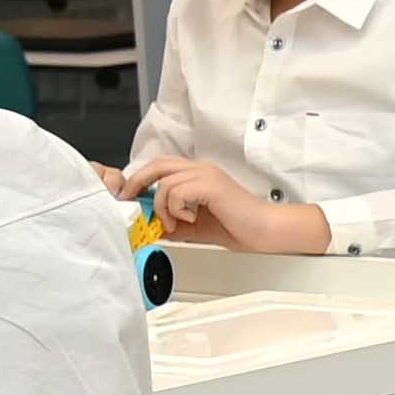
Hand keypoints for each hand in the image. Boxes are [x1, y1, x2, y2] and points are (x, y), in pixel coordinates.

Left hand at [131, 160, 329, 250]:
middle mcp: (200, 169)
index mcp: (197, 174)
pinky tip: (189, 219)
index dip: (140, 178)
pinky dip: (176, 209)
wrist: (264, 230)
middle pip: (157, 164)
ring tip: (174, 223)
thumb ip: (173, 221)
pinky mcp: (210, 185)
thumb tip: (150, 226)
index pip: (160, 166)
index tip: (130, 196)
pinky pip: (177, 192)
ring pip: (165, 182)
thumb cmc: (238, 226)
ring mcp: (206, 175)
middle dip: (137, 182)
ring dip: (162, 207)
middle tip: (130, 201)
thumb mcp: (195, 225)